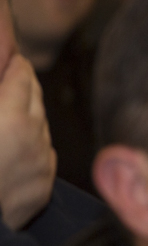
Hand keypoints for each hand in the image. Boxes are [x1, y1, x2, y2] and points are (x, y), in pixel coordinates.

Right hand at [0, 55, 54, 229]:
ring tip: (19, 106)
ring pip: (43, 127)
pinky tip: (24, 140)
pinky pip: (45, 155)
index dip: (15, 64)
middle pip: (36, 99)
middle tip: (18, 74)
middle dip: (26, 84)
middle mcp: (34, 139)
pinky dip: (36, 143)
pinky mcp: (43, 188)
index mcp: (10, 119)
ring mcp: (41, 165)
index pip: (20, 78)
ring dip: (32, 114)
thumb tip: (4, 85)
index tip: (13, 58)